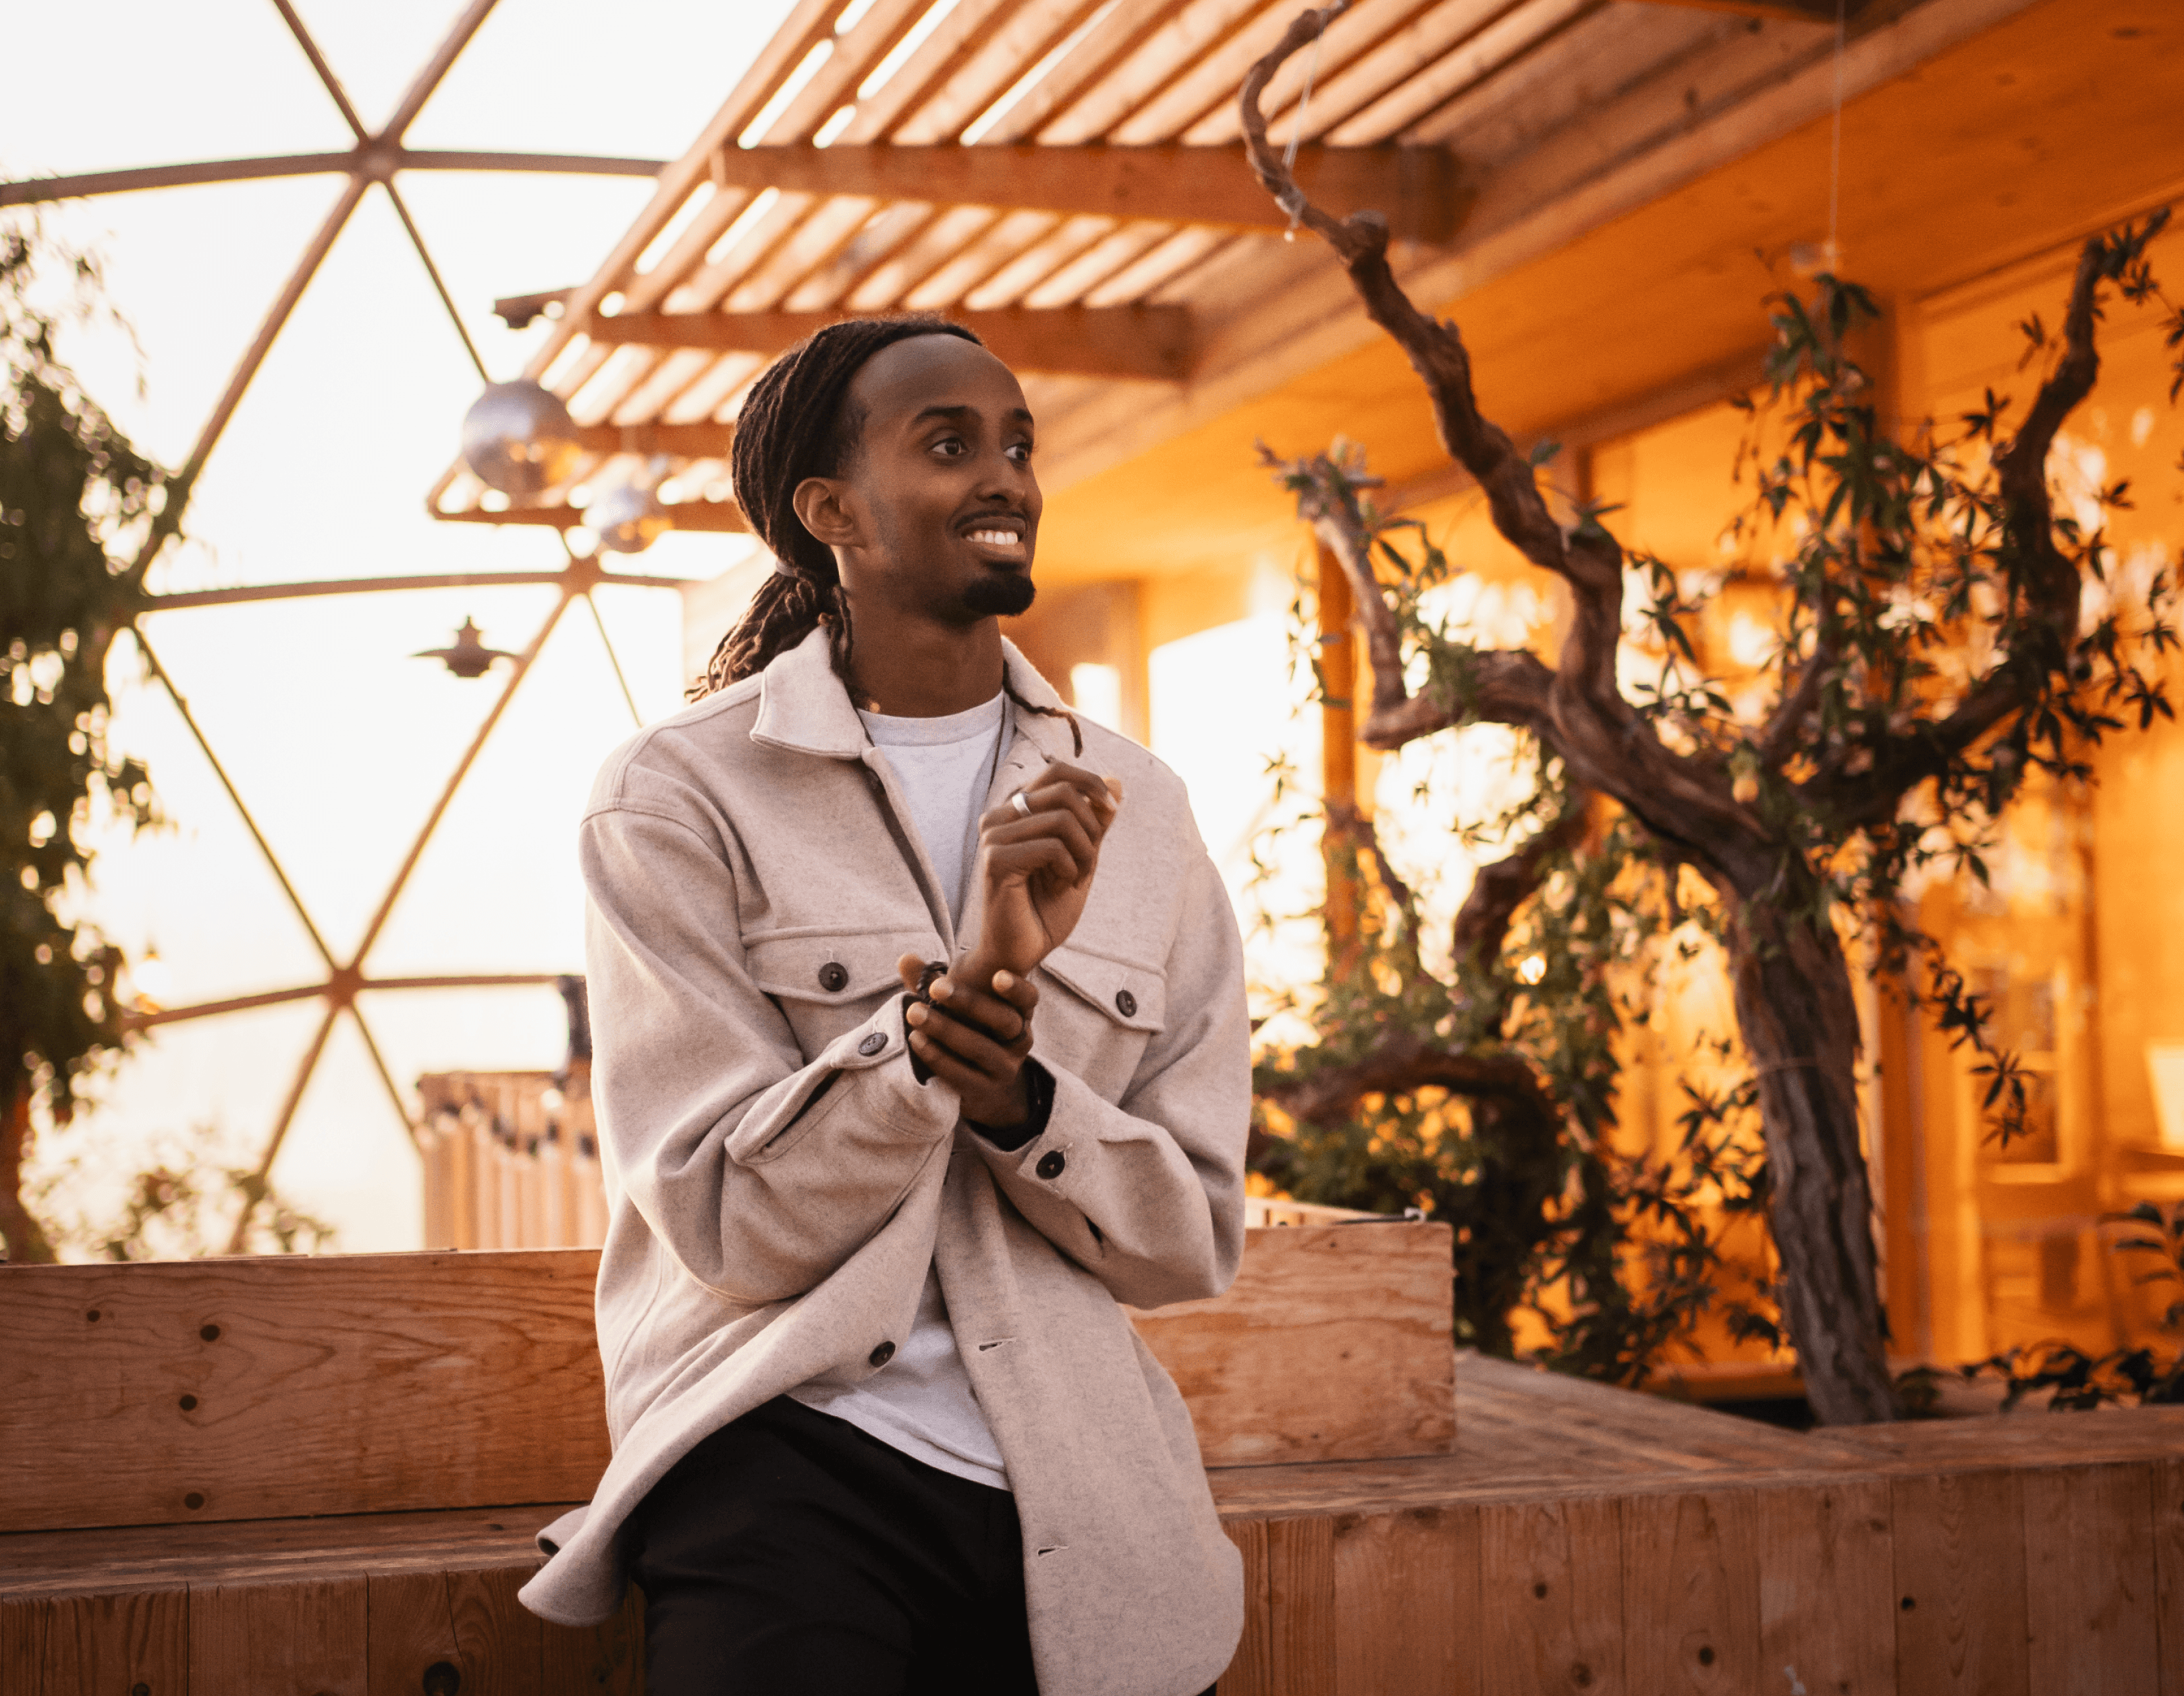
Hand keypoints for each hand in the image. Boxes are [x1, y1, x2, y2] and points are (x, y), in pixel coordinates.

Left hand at [895, 954, 1041, 1124]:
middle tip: (936, 988)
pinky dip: (938, 1057)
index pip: (1029, 998)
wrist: (980, 1086)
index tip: (996, 976)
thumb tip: (905, 958)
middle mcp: (1019, 1040)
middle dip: (970, 1003)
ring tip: (915, 1014)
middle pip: (1004, 1021)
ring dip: (946, 1030)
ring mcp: (1005, 1068)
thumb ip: (935, 983)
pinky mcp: (985, 1090)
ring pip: (981, 1049)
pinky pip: (964, 1075)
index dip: (1017, 988)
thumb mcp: (958, 1008)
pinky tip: (916, 1041)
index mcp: (1018, 1013)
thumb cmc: (968, 1032)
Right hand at [960, 763, 1120, 982]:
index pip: (1057, 771)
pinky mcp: (995, 860)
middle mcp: (998, 816)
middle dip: (1092, 825)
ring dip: (1084, 853)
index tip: (1113, 809)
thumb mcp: (1083, 857)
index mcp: (1014, 809)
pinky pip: (1053, 847)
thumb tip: (1117, 781)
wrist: (1021, 952)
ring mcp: (993, 836)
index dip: (1092, 782)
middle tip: (1089, 860)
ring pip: (1063, 819)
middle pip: (1063, 789)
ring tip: (1075, 879)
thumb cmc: (1046, 907)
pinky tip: (1061, 887)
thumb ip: (1096, 821)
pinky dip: (1070, 868)